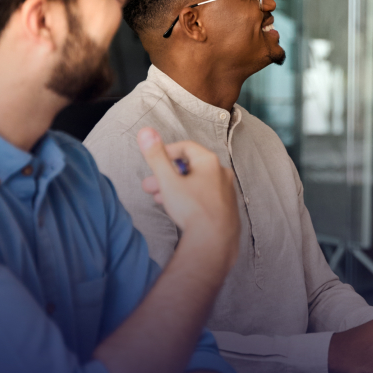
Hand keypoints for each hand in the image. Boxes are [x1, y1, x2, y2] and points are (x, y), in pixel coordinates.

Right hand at [138, 127, 238, 251]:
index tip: (153, 163)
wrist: (214, 242)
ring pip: (196, 183)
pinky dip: (190, 198)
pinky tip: (178, 210)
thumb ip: (156, 157)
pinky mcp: (227, 208)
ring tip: (158, 199)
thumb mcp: (168, 181)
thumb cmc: (192, 209)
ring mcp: (227, 191)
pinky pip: (205, 196)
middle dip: (166, 175)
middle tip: (148, 186)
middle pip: (190, 167)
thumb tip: (145, 131)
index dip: (166, 152)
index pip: (185, 147)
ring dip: (175, 188)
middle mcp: (222, 173)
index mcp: (209, 162)